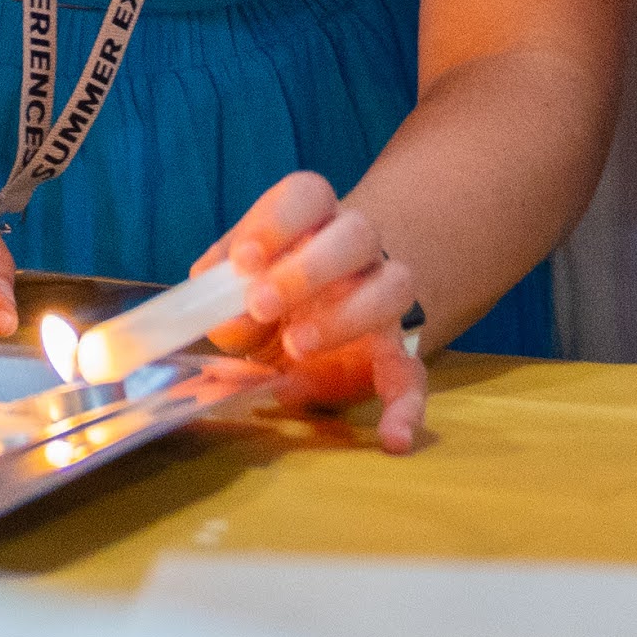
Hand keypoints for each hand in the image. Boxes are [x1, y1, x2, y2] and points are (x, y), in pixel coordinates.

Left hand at [199, 172, 432, 454]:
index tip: (244, 260)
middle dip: (309, 267)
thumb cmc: (268, 294)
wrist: (323, 317)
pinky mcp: (398, 354)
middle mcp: (357, 250)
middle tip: (261, 303)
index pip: (308, 195)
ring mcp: (385, 298)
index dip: (277, 221)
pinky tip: (392, 441)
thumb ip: (223, 295)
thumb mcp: (237, 289)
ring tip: (296, 346)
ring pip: (395, 285)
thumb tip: (221, 315)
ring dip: (347, 317)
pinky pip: (415, 375)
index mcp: (313, 221)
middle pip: (358, 232)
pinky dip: (407, 410)